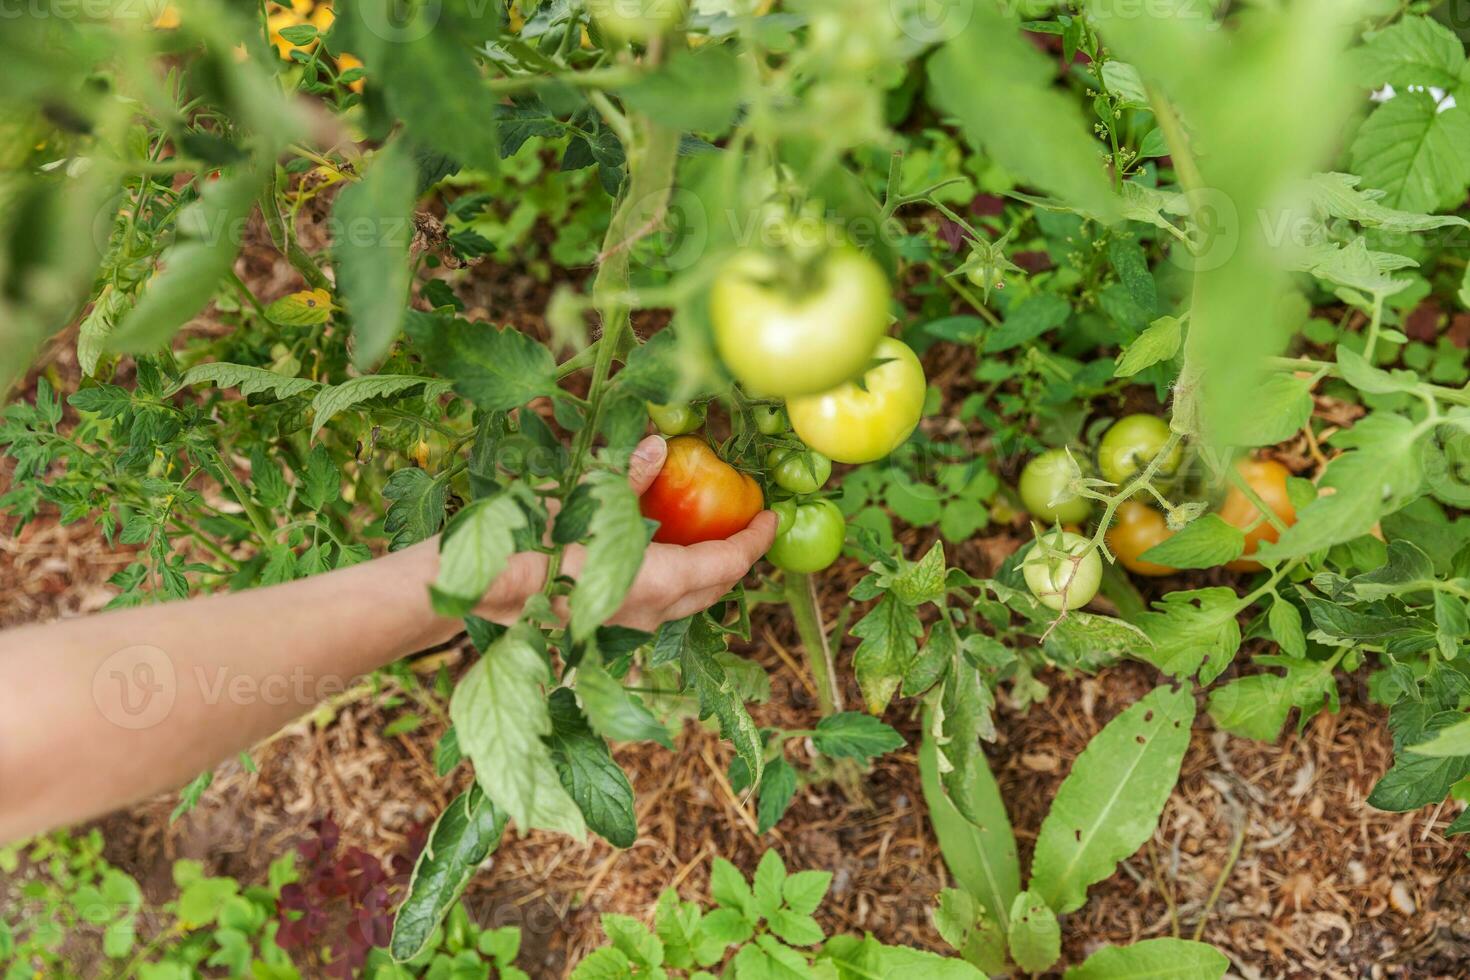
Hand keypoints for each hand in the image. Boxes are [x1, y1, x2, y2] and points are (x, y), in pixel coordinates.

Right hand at [476, 436, 777, 629]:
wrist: (484, 587)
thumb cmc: (537, 538)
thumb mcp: (587, 495)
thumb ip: (628, 475)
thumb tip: (659, 446)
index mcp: (662, 581)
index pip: (729, 564)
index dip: (755, 541)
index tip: (772, 518)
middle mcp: (652, 613)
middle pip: (713, 588)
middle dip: (734, 558)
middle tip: (746, 526)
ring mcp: (627, 627)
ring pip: (684, 602)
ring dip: (703, 573)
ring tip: (707, 539)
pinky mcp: (603, 629)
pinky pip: (655, 607)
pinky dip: (672, 582)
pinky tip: (659, 558)